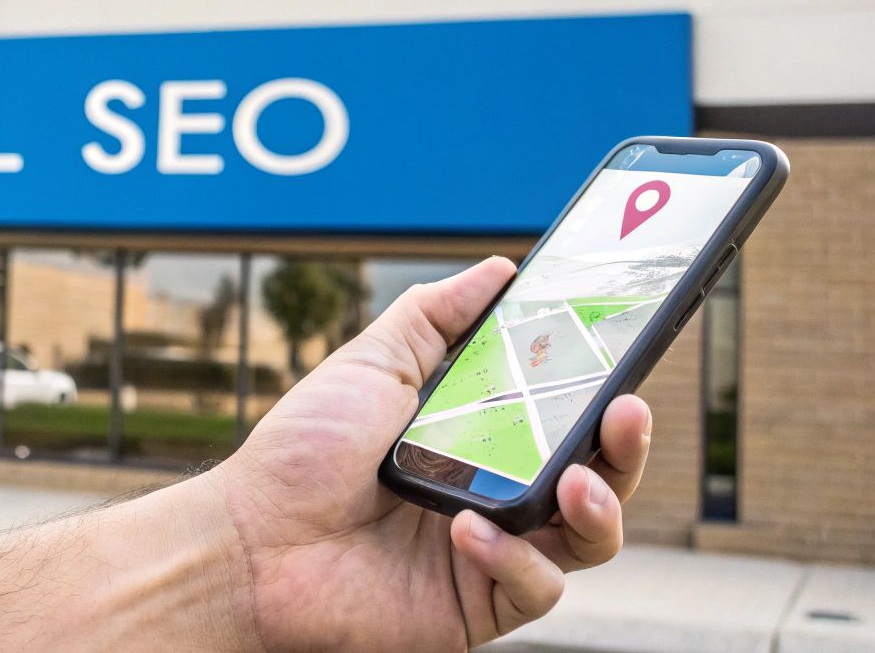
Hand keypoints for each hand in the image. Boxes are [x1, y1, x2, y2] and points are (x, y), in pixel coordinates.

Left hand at [205, 257, 652, 651]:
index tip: (625, 359)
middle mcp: (498, 495)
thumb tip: (500, 270)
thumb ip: (435, 317)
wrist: (248, 541)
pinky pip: (534, 587)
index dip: (604, 392)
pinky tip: (470, 531)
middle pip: (598, 476)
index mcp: (481, 438)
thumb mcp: (372, 365)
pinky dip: (515, 557)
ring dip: (599, 506)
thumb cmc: (302, 454)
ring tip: (575, 482)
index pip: (567, 415)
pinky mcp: (477, 605)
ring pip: (589, 538)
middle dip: (626, 448)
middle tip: (624, 413)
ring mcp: (493, 552)